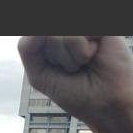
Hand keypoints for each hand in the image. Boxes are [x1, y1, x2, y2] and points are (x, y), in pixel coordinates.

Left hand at [18, 36, 132, 132]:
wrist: (105, 105)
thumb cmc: (74, 92)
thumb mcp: (39, 75)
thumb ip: (27, 47)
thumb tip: (38, 27)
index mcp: (52, 40)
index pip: (29, 39)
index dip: (38, 58)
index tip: (57, 72)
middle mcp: (68, 31)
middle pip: (42, 35)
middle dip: (54, 58)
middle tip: (73, 68)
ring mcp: (84, 28)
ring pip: (56, 35)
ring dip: (68, 57)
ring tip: (84, 63)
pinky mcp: (100, 27)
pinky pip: (74, 34)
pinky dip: (80, 52)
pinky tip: (93, 55)